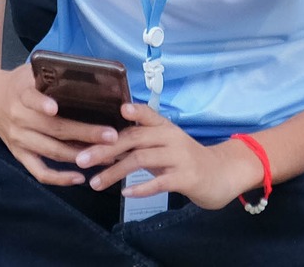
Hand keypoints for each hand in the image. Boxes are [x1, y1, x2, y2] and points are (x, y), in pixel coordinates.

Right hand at [0, 64, 118, 187]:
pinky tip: (80, 178)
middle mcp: (19, 118)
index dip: (41, 104)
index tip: (55, 107)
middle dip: (85, 133)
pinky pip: (39, 172)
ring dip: (80, 156)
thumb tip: (90, 74)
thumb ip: (51, 74)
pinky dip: (59, 179)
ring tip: (106, 156)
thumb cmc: (18, 84)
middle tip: (111, 135)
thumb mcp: (29, 71)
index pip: (30, 98)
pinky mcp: (20, 155)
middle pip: (53, 129)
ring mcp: (19, 139)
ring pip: (51, 152)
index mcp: (21, 94)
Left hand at [78, 103, 263, 209]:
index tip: (118, 109)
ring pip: (141, 160)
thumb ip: (138, 145)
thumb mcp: (163, 148)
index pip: (147, 114)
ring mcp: (180, 157)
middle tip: (82, 159)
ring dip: (115, 172)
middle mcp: (171, 138)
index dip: (134, 110)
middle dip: (105, 149)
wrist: (221, 176)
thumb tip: (103, 147)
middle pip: (134, 138)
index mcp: (165, 127)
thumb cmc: (185, 160)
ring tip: (95, 182)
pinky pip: (160, 182)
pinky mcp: (186, 178)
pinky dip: (141, 188)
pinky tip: (125, 194)